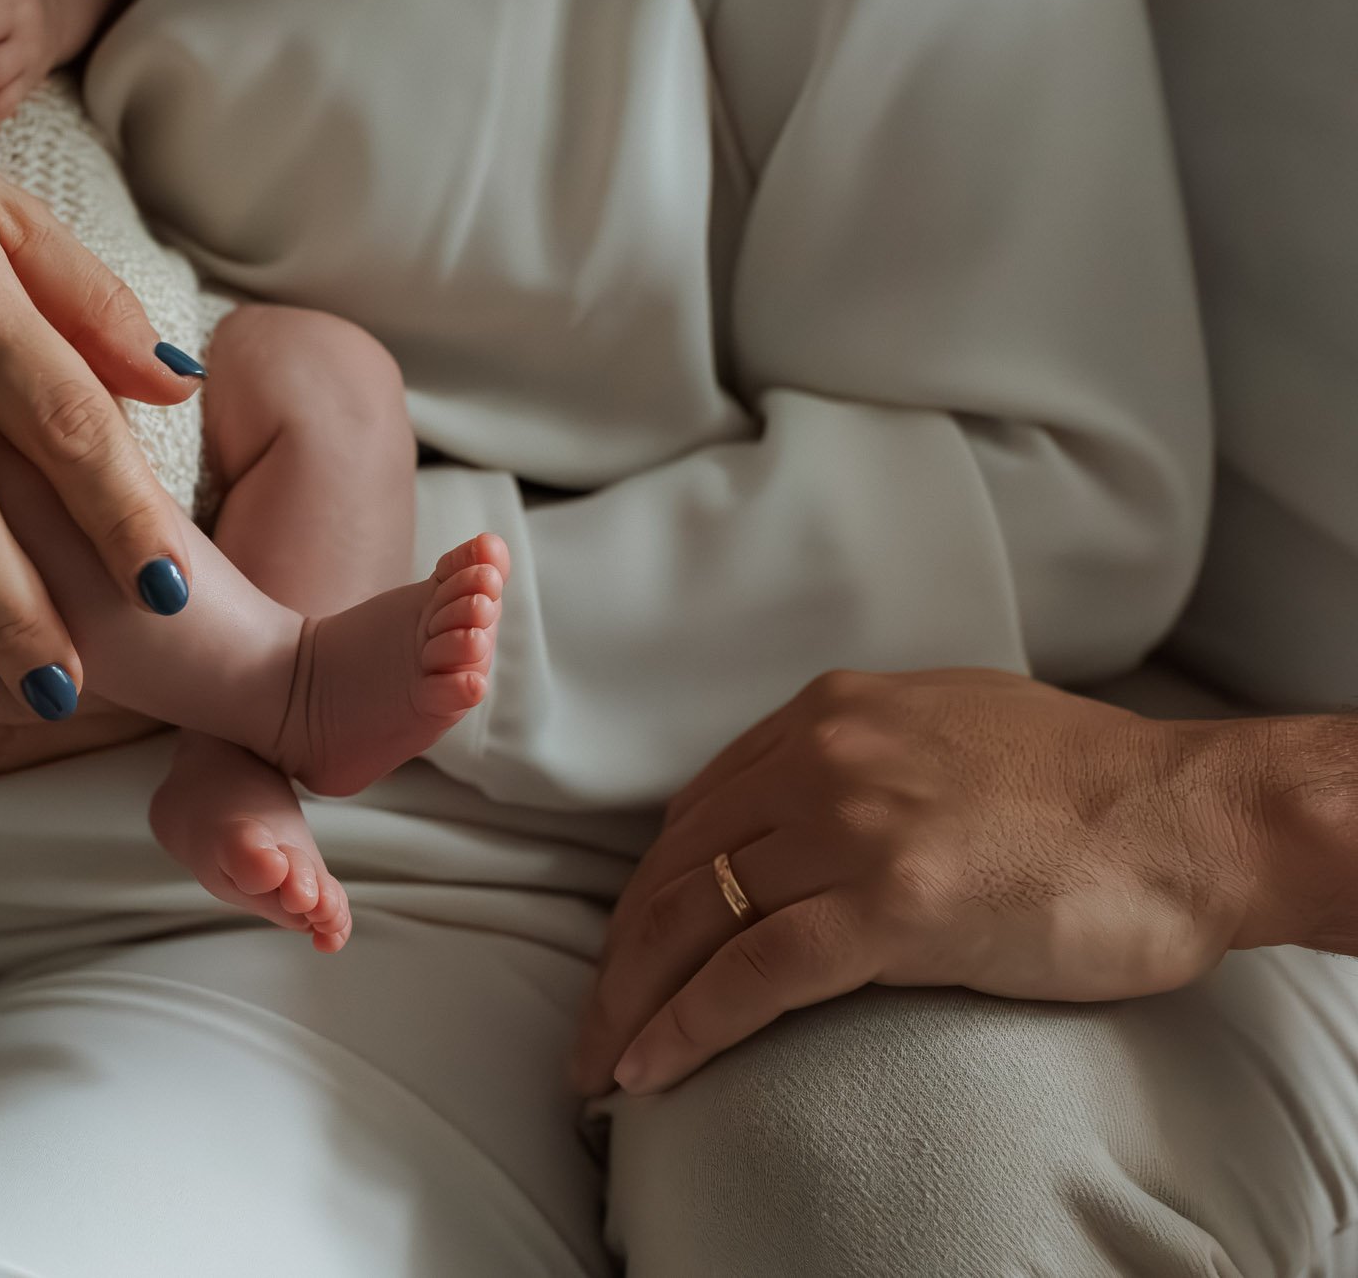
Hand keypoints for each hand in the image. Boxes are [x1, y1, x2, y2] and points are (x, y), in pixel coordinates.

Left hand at [570, 669, 1261, 1096]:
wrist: (1193, 817)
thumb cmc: (1087, 787)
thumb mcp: (943, 730)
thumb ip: (859, 760)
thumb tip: (797, 814)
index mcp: (829, 715)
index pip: (696, 813)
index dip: (647, 894)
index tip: (624, 953)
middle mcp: (823, 758)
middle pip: (677, 867)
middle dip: (620, 955)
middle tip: (591, 1026)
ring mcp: (854, 827)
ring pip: (698, 920)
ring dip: (634, 1001)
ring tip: (602, 1063)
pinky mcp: (894, 903)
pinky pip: (756, 974)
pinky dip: (690, 1026)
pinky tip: (651, 1069)